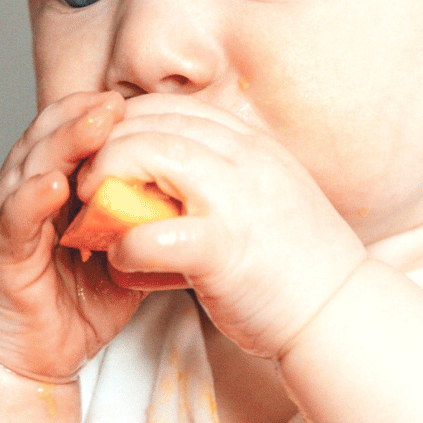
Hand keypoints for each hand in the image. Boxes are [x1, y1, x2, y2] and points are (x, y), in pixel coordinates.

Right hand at [0, 92, 143, 380]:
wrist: (23, 366)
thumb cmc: (70, 311)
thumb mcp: (118, 261)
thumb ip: (140, 229)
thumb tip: (191, 207)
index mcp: (47, 191)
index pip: (68, 137)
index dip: (96, 116)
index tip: (137, 102)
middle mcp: (19, 195)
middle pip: (47, 139)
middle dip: (83, 116)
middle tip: (119, 100)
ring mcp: (3, 221)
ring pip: (29, 168)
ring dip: (64, 144)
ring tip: (98, 125)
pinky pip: (13, 220)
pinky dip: (32, 200)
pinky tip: (55, 186)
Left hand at [72, 94, 366, 359]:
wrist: (339, 315)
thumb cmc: (296, 268)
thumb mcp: (262, 201)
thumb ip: (218, 182)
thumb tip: (165, 182)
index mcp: (252, 146)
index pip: (171, 108)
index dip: (126, 124)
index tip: (105, 154)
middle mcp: (244, 160)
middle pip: (150, 121)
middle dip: (104, 146)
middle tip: (83, 183)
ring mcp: (235, 200)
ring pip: (146, 155)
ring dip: (105, 182)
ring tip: (92, 215)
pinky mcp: (223, 250)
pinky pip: (151, 233)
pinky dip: (125, 246)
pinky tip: (120, 262)